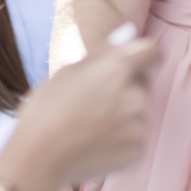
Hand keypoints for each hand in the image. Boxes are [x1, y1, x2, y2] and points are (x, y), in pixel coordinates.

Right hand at [0, 35, 156, 190]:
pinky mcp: (137, 151)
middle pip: (142, 84)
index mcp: (120, 68)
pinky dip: (119, 140)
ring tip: (88, 124)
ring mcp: (139, 125)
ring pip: (138, 113)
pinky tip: (93, 142)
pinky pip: (133, 138)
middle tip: (93, 101)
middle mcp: (136, 95)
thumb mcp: (69, 70)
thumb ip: (106, 50)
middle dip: (125, 88)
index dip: (144, 56)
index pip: (153, 52)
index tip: (135, 63)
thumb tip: (131, 32)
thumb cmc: (47, 109)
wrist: (37, 158)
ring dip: (122, 115)